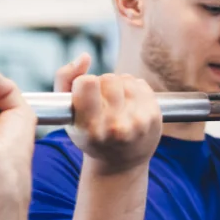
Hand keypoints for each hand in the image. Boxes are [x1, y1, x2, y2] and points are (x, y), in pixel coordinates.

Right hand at [55, 57, 161, 174]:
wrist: (120, 163)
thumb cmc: (89, 135)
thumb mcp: (67, 114)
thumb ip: (64, 80)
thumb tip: (85, 56)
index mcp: (90, 128)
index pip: (87, 83)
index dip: (84, 84)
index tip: (85, 96)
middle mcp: (115, 127)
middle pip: (108, 79)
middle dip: (103, 86)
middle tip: (102, 102)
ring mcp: (138, 122)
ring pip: (125, 79)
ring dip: (119, 86)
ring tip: (115, 103)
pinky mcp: (154, 117)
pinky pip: (141, 83)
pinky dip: (133, 89)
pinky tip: (129, 104)